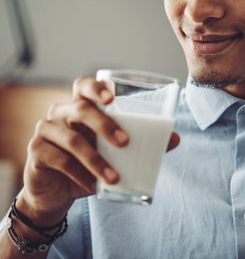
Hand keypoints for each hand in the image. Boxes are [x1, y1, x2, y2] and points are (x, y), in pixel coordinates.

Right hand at [18, 76, 179, 223]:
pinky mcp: (36, 152)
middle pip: (79, 108)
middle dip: (103, 123)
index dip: (96, 87)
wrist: (60, 191)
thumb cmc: (90, 164)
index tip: (112, 97)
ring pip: (70, 138)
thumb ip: (141, 143)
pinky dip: (78, 173)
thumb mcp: (113, 153)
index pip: (83, 87)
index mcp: (80, 108)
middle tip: (125, 142)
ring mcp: (46, 131)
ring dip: (95, 159)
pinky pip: (58, 159)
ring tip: (114, 177)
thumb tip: (175, 138)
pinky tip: (91, 185)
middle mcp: (60, 114)